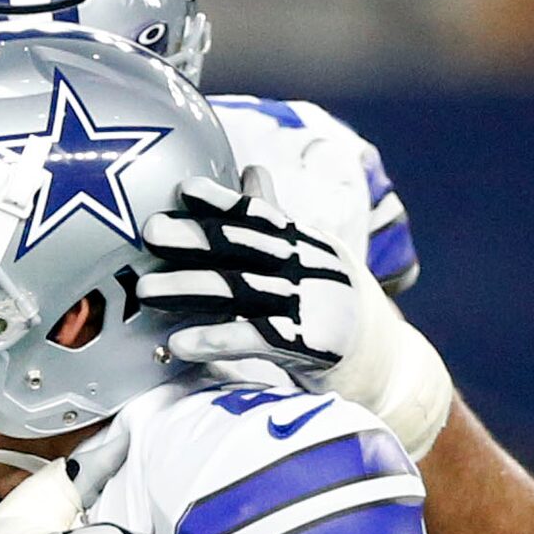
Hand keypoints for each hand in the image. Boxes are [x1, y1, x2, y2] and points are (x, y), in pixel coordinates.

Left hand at [139, 167, 450, 458]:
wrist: (388, 364)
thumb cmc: (336, 306)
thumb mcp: (312, 255)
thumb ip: (275, 218)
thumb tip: (251, 169)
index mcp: (307, 242)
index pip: (260, 216)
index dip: (222, 202)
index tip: (181, 189)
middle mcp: (311, 268)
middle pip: (245, 250)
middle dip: (196, 240)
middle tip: (150, 232)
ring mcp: (311, 306)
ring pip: (242, 294)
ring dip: (191, 291)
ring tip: (145, 293)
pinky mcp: (309, 347)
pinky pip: (253, 342)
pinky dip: (216, 340)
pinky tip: (179, 343)